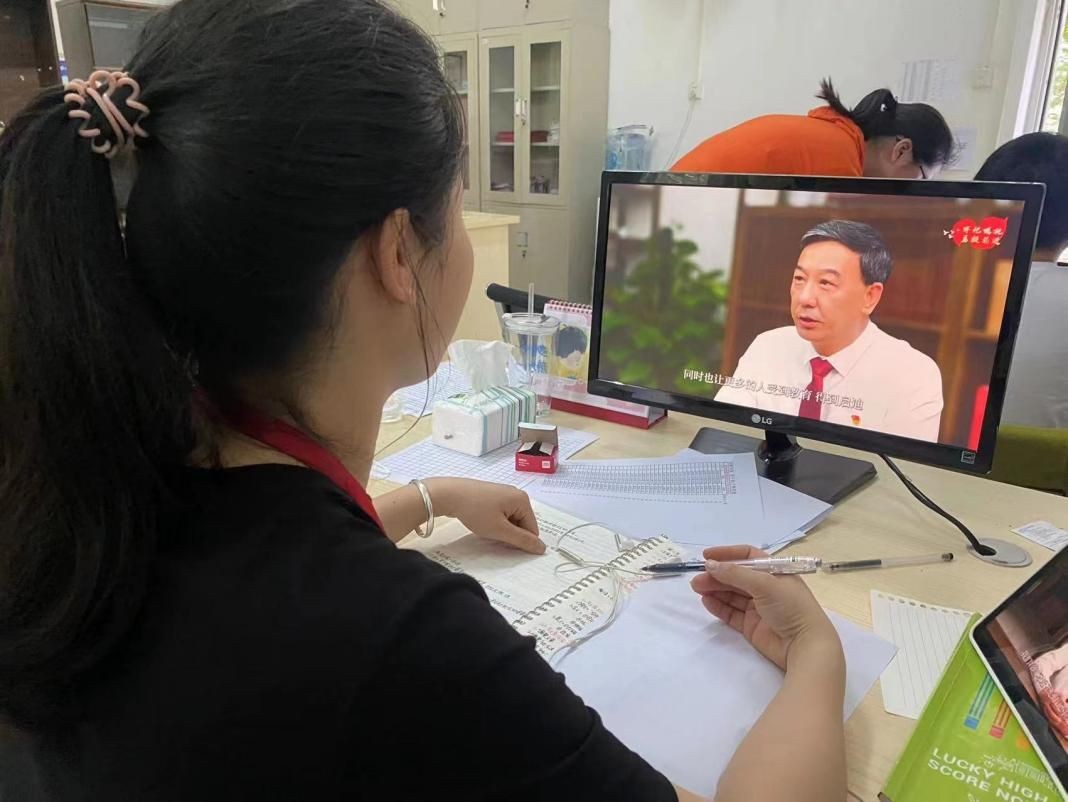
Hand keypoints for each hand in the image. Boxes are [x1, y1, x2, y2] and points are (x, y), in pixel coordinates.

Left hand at [425, 478, 543, 554]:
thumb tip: (542, 548)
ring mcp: (504, 493)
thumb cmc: (476, 511)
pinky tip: (482, 521)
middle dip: (510, 533)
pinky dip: (495, 521)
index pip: (532, 529)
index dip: (520, 541)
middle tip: (493, 534)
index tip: (503, 542)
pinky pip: (501, 513)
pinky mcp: (493, 494)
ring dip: (501, 528)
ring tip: (486, 527)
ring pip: (511, 520)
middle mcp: (516, 494)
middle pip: (522, 523)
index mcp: (523, 500)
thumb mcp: (500, 530)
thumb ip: (522, 540)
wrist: (449, 494)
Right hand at [690, 545, 838, 670]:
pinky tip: (706, 601)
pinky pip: (731, 613)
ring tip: (697, 588)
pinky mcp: (751, 626)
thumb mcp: (765, 584)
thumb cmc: (791, 607)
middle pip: (736, 577)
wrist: (805, 645)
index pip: (748, 557)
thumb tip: (710, 565)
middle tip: (697, 579)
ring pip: (731, 594)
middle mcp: (766, 588)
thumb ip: (735, 574)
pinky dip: (718, 606)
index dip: (728, 554)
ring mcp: (758, 607)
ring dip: (714, 589)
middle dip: (717, 575)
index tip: (706, 556)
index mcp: (774, 572)